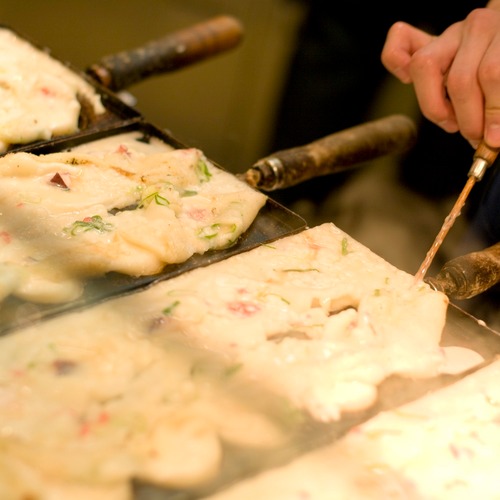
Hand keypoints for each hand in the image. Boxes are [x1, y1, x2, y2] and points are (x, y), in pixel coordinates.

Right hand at [381, 7, 499, 147]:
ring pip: (424, 66)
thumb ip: (499, 106)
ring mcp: (448, 34)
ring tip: (452, 123)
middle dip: (467, 119)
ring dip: (436, 107)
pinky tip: (406, 81)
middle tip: (475, 136)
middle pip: (459, 79)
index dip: (493, 113)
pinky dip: (395, 65)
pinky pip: (396, 47)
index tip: (493, 139)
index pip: (492, 75)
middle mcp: (475, 27)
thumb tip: (493, 138)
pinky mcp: (425, 42)